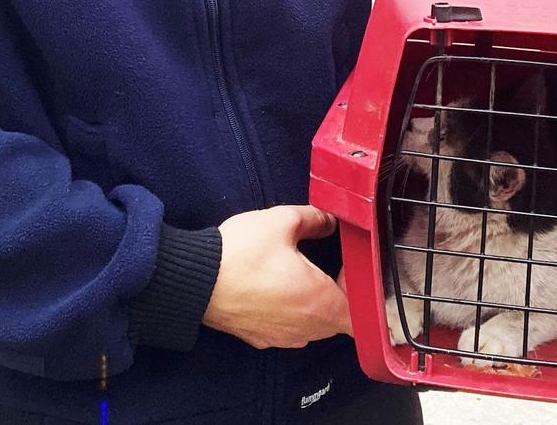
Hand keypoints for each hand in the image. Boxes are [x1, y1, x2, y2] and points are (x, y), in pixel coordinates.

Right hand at [203, 205, 352, 348]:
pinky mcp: (260, 338)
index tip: (351, 270)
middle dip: (341, 295)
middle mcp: (305, 328)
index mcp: (319, 302)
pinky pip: (289, 330)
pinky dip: (291, 314)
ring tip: (304, 276)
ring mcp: (282, 337)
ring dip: (316, 305)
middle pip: (339, 320)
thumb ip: (314, 219)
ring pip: (314, 327)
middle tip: (331, 268)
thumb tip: (329, 220)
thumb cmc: (239, 255)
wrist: (193, 281)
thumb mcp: (282, 222)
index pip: (362, 313)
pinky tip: (278, 290)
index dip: (363, 292)